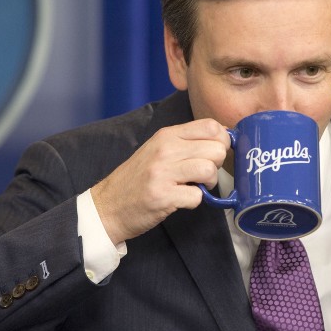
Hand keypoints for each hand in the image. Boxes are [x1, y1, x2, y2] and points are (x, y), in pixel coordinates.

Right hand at [90, 118, 229, 243]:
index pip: (211, 126)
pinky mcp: (162, 196)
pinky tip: (181, 199)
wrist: (108, 205)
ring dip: (209, 184)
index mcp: (166, 135)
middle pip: (216, 149)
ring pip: (209, 170)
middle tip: (203, 174)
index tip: (214, 153)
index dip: (222, 141)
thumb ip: (186, 142)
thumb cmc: (138, 178)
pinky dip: (194, 201)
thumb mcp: (158, 149)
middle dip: (217, 165)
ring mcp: (162, 173)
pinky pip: (197, 196)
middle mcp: (165, 150)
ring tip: (195, 187)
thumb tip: (222, 138)